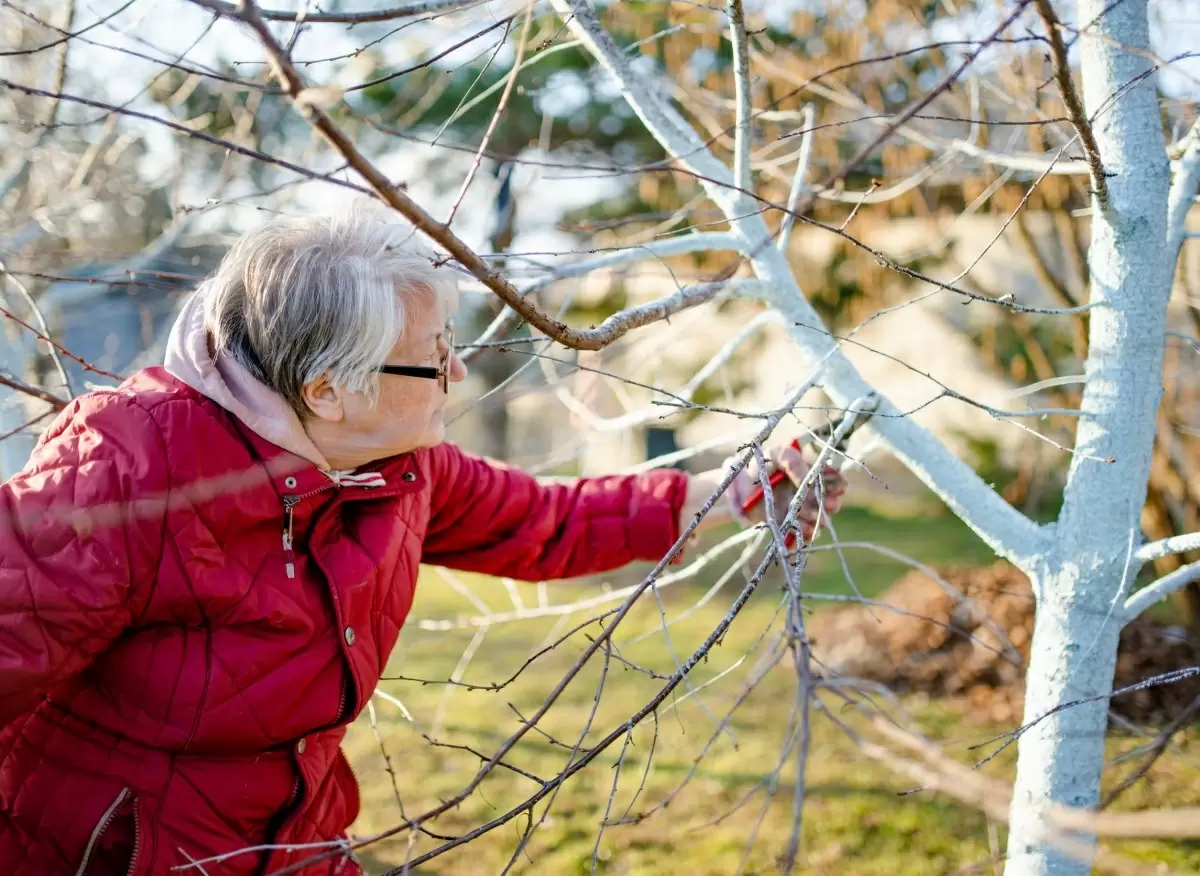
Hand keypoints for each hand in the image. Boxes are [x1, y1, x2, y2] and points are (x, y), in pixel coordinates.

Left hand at [725, 440, 847, 542]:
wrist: (737, 483)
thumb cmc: (759, 464)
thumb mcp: (777, 454)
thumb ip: (793, 461)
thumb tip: (807, 478)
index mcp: (809, 475)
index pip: (832, 481)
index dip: (837, 485)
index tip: (839, 488)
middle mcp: (808, 494)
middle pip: (828, 502)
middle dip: (829, 504)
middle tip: (829, 505)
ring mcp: (798, 510)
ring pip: (816, 518)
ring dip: (817, 519)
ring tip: (814, 517)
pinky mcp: (786, 523)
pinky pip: (801, 532)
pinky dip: (805, 532)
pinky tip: (806, 530)